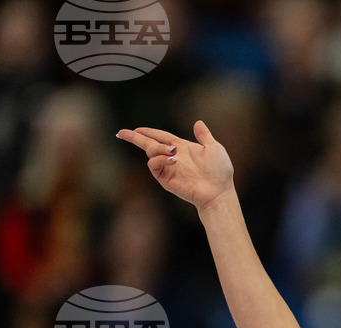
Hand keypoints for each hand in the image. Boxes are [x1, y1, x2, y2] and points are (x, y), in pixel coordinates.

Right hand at [116, 121, 233, 211]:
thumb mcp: (214, 148)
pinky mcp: (165, 178)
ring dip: (158, 147)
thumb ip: (204, 136)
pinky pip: (153, 165)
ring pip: (150, 152)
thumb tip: (198, 122)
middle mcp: (172, 157)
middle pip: (148, 144)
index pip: (160, 136)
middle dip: (134, 138)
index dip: (148, 132)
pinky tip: (173, 159)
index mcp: (181, 147)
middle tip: (121, 132)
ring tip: (173, 151)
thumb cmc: (220, 172)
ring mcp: (168, 168)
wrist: (219, 191)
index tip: (136, 129)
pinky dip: (159, 159)